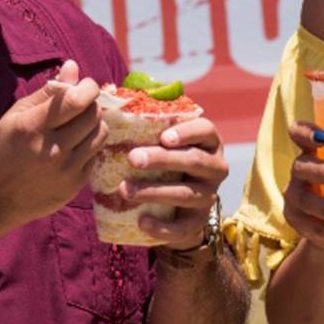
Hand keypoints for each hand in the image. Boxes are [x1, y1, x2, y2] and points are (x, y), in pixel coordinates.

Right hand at [0, 59, 106, 232]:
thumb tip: (74, 66)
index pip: (76, 100)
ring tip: (78, 124)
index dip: (88, 87)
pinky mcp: (74, 186)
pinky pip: (95, 156)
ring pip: (100, 134)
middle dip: (91, 103)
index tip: (85, 85)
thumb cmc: (2, 150)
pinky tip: (73, 146)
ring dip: (94, 124)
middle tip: (81, 104)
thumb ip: (48, 91)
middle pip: (93, 115)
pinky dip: (89, 146)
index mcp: (33, 127)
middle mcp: (52, 150)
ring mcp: (65, 170)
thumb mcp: (16, 115)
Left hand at [117, 117, 227, 249]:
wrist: (177, 207)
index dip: (187, 132)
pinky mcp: (198, 222)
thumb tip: (109, 96)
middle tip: (132, 158)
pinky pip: (183, 227)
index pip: (205, 131)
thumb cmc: (163, 162)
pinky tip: (141, 221)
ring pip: (186, 193)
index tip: (163, 136)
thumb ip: (145, 123)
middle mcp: (215, 168)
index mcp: (207, 142)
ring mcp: (209, 196)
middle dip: (162, 160)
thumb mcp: (160, 141)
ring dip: (154, 191)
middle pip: (194, 161)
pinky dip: (162, 227)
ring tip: (124, 189)